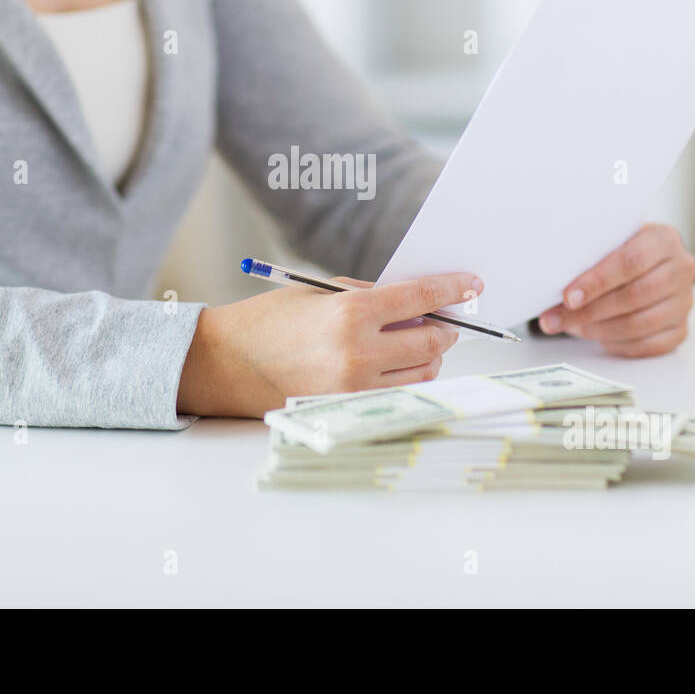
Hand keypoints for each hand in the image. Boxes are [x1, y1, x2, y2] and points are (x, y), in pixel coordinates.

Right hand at [176, 272, 481, 417]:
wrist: (223, 364)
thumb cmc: (268, 320)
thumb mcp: (321, 292)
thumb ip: (371, 294)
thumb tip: (416, 300)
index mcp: (350, 312)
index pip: (421, 298)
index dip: (453, 289)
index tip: (472, 285)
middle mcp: (358, 352)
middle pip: (432, 340)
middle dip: (446, 325)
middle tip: (447, 316)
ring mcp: (355, 387)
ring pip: (422, 371)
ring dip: (430, 354)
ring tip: (419, 341)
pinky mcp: (348, 408)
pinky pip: (398, 392)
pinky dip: (407, 375)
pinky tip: (398, 363)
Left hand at [536, 223, 694, 356]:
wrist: (645, 264)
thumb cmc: (619, 253)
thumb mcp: (607, 241)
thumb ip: (589, 254)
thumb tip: (549, 280)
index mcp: (663, 239)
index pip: (631, 262)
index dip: (597, 281)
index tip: (567, 297)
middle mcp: (681, 269)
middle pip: (634, 296)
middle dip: (589, 311)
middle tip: (556, 319)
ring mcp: (684, 302)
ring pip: (639, 324)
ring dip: (597, 329)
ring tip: (571, 326)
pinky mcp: (680, 329)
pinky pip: (646, 345)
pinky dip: (616, 344)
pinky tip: (597, 336)